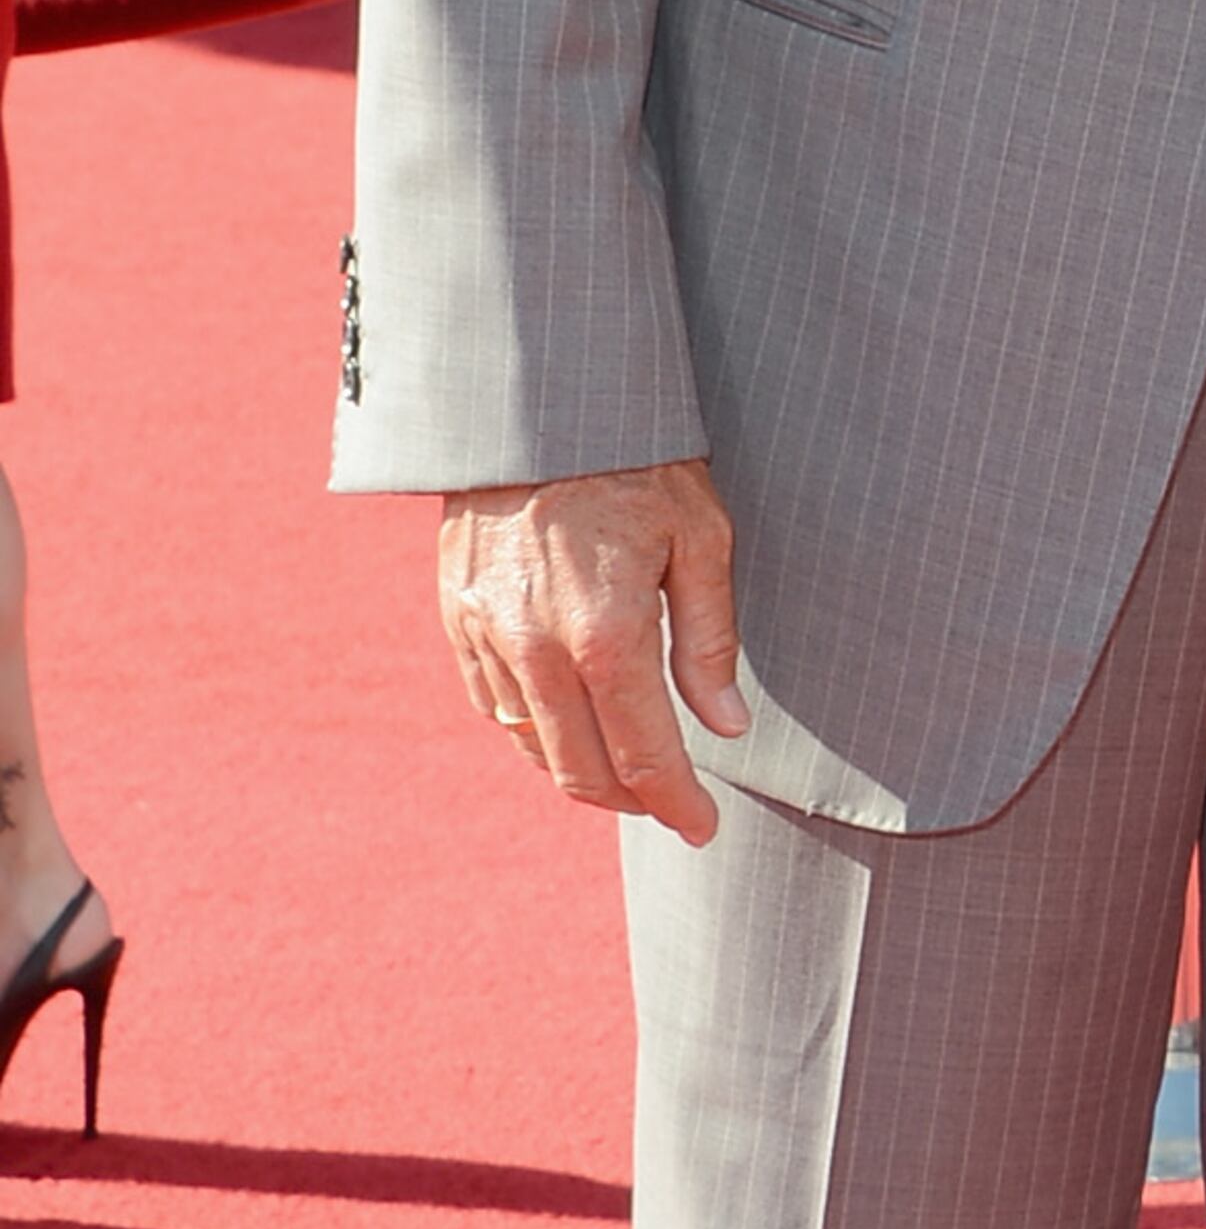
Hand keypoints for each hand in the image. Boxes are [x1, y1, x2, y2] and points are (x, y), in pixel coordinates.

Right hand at [441, 461, 745, 841]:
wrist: (536, 400)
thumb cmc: (636, 461)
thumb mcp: (700, 539)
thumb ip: (709, 642)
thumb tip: (725, 727)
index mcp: (606, 635)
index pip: (644, 757)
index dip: (677, 804)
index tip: (703, 827)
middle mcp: (537, 648)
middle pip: (581, 770)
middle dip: (632, 800)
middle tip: (671, 804)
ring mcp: (488, 635)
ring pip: (531, 744)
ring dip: (580, 771)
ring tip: (625, 769)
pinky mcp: (457, 616)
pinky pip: (493, 703)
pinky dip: (534, 731)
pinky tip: (568, 724)